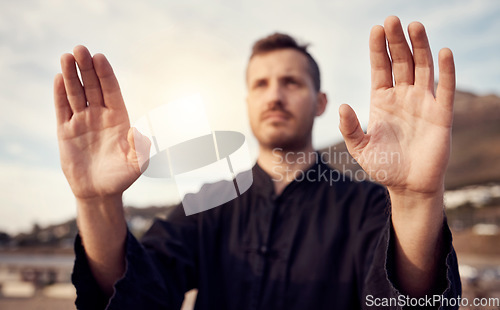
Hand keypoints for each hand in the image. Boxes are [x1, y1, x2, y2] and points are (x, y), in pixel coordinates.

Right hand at [54, 46, 149, 200]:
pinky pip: (62, 109)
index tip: (100, 57)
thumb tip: (138, 132)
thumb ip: (142, 148)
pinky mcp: (66, 131)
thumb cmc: (122, 177)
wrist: (99, 192)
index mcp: (119, 118)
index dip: (106, 74)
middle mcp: (100, 115)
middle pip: (93, 86)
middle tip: (80, 49)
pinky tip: (58, 78)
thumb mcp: (138, 164)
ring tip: (67, 57)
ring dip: (71, 76)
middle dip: (87, 68)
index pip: (112, 90)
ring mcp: (82, 121)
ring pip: (76, 93)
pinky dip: (60, 94)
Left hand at [339, 16, 454, 195]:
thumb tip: (341, 105)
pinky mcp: (441, 114)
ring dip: (420, 47)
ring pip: (422, 68)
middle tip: (392, 19)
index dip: (378, 49)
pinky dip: (446, 70)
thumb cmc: (384, 167)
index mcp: (381, 101)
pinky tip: (443, 51)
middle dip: (396, 41)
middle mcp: (402, 96)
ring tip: (414, 26)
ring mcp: (423, 103)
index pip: (380, 68)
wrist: (408, 187)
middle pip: (400, 62)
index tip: (376, 29)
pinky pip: (445, 88)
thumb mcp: (360, 148)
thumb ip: (350, 128)